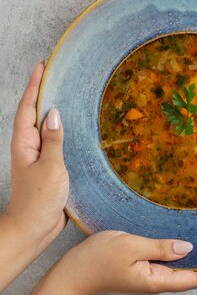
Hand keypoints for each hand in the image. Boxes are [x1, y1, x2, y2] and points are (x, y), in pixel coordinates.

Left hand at [0, 61, 68, 289]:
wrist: (34, 228)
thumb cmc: (39, 199)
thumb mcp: (50, 167)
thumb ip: (53, 140)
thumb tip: (54, 112)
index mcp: (24, 143)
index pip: (28, 107)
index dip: (34, 86)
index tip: (42, 66)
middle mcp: (29, 146)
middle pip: (33, 112)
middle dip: (40, 91)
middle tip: (53, 72)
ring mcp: (38, 155)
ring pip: (44, 125)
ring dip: (51, 108)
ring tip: (64, 92)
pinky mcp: (49, 165)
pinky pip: (55, 140)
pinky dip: (62, 128)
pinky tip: (73, 126)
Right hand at [22, 231, 196, 294]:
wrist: (72, 272)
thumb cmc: (96, 260)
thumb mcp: (131, 247)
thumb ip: (160, 248)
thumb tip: (188, 248)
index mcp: (156, 279)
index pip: (195, 279)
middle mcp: (157, 280)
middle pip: (193, 277)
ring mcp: (150, 276)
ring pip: (183, 272)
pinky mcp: (143, 269)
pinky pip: (170, 265)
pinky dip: (186, 258)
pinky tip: (191, 248)